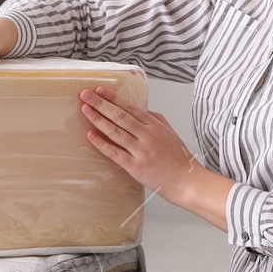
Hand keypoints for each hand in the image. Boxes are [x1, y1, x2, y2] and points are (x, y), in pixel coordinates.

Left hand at [78, 85, 203, 205]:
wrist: (186, 181)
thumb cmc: (179, 159)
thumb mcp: (171, 133)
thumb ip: (156, 119)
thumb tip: (142, 110)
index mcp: (156, 126)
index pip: (131, 107)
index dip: (114, 98)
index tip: (100, 90)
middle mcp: (148, 135)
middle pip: (120, 116)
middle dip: (101, 103)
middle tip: (86, 94)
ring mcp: (141, 151)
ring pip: (115, 131)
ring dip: (98, 119)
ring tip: (85, 109)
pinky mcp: (135, 167)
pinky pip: (115, 152)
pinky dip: (101, 143)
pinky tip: (90, 135)